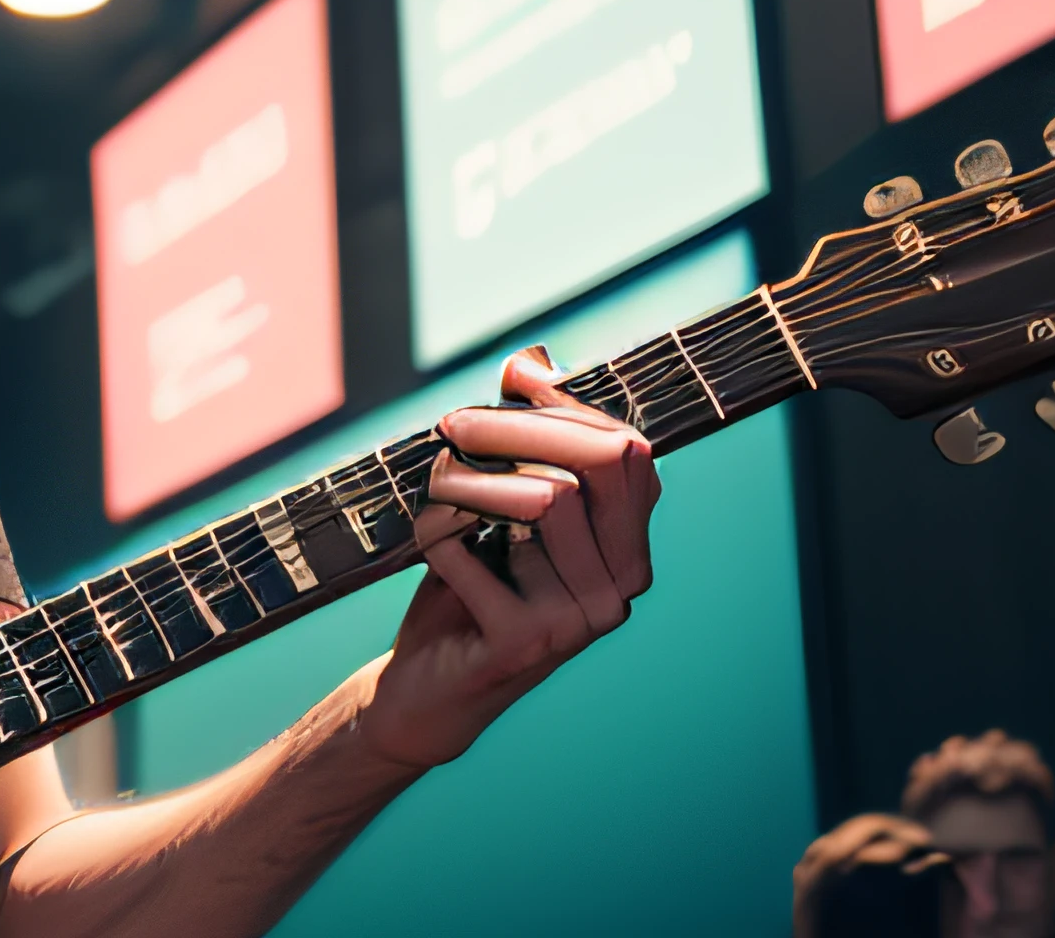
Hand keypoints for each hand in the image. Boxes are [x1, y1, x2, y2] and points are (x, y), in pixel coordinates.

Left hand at [354, 347, 658, 770]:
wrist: (427, 688)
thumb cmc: (468, 587)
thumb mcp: (503, 511)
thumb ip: (528, 450)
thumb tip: (532, 365)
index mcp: (629, 549)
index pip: (625, 452)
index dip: (567, 407)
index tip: (511, 380)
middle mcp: (622, 585)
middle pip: (596, 466)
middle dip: (517, 427)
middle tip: (451, 425)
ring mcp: (580, 620)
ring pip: (541, 498)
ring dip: (468, 478)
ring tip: (432, 485)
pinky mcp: (525, 642)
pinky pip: (472, 547)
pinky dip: (434, 530)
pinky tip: (425, 544)